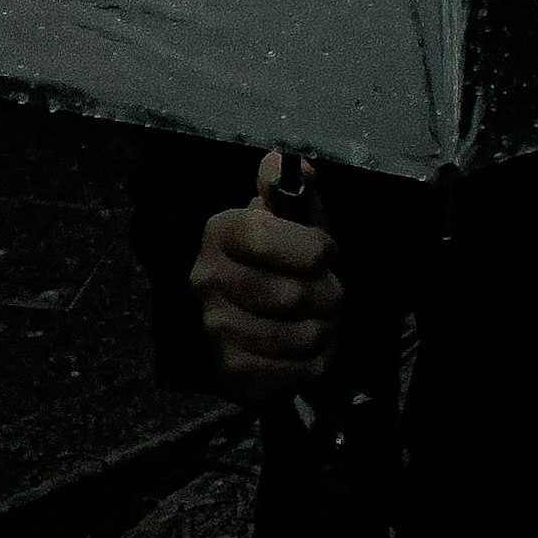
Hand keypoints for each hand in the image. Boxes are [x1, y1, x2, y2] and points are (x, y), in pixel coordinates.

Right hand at [192, 154, 341, 401]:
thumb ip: (291, 185)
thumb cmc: (284, 253)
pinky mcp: (232, 369)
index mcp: (222, 232)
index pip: (266, 238)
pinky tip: (312, 346)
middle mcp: (208, 280)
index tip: (326, 252)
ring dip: (327, 328)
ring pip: (302, 336)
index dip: (311, 248)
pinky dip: (319, 360)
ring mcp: (216, 328)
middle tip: (329, 290)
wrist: (255, 308)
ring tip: (321, 317)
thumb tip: (291, 165)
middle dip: (329, 293)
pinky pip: (298, 372)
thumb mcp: (291, 212)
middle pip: (293, 295)